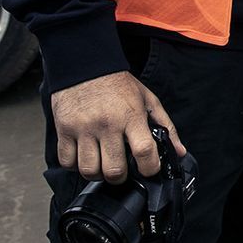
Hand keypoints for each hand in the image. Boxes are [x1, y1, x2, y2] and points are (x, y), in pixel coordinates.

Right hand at [50, 70, 184, 183]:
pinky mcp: (64, 130)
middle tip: (122, 170)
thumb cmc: (117, 84)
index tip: (148, 169)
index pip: (144, 151)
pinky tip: (84, 156)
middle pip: (114, 170)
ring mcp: (83, 128)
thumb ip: (165, 126)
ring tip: (102, 164)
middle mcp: (107, 124)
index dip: (149, 168)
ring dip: (97, 174)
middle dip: (121, 177)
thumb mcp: (148, 100)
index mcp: (131, 116)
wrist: (85, 65)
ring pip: (89, 171)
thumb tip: (179, 151)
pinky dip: (75, 166)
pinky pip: (67, 162)